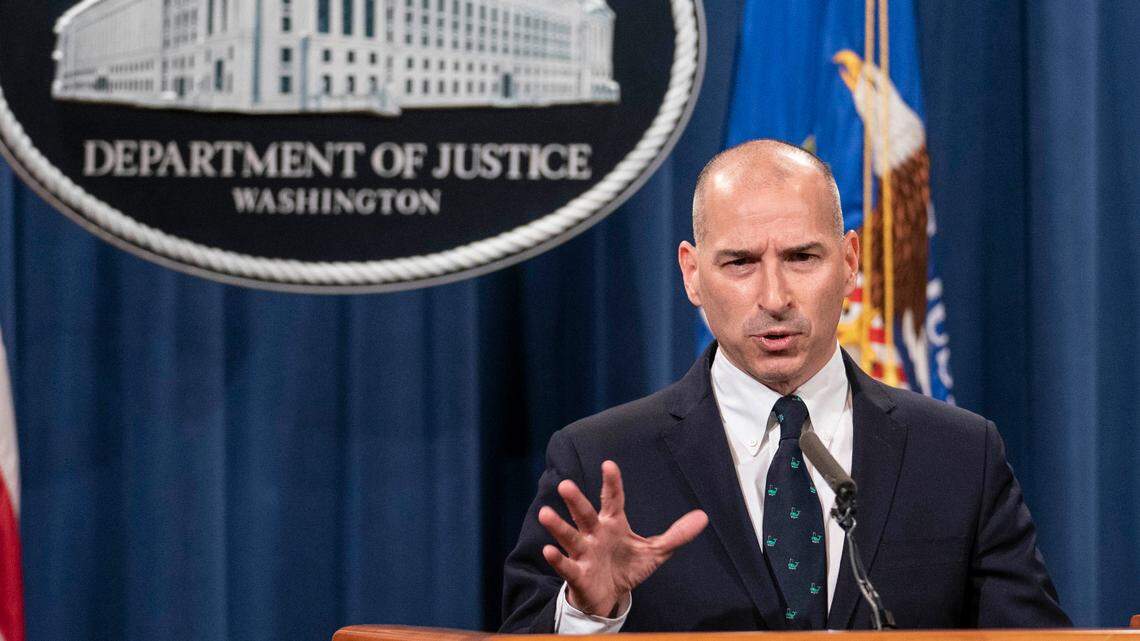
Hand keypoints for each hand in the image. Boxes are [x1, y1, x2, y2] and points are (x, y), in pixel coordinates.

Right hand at [538, 460, 708, 616]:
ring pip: (569, 536)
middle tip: (566, 485)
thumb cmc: (626, 566)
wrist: (609, 596)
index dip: (611, 483)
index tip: (609, 465)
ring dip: (558, 526)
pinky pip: (566, 565)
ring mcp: (583, 553)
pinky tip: (549, 550)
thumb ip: (676, 534)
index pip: (612, 500)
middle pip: (584, 514)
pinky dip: (557, 559)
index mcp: (613, 524)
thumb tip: (703, 517)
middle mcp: (594, 534)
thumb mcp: (654, 551)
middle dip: (575, 501)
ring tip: (546, 513)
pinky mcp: (577, 574)